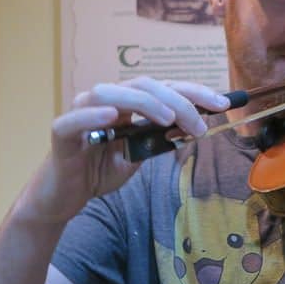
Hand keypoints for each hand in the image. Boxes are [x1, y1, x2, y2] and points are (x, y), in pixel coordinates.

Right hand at [21, 77, 231, 223]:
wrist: (64, 197)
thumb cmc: (100, 171)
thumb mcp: (139, 156)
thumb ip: (159, 139)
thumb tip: (193, 126)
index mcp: (126, 103)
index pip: (163, 88)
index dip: (193, 93)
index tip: (223, 104)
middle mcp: (104, 100)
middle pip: (142, 86)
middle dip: (177, 101)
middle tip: (200, 125)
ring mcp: (81, 112)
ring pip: (111, 93)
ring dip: (143, 102)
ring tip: (167, 118)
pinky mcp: (61, 132)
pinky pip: (75, 118)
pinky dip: (93, 114)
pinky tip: (113, 117)